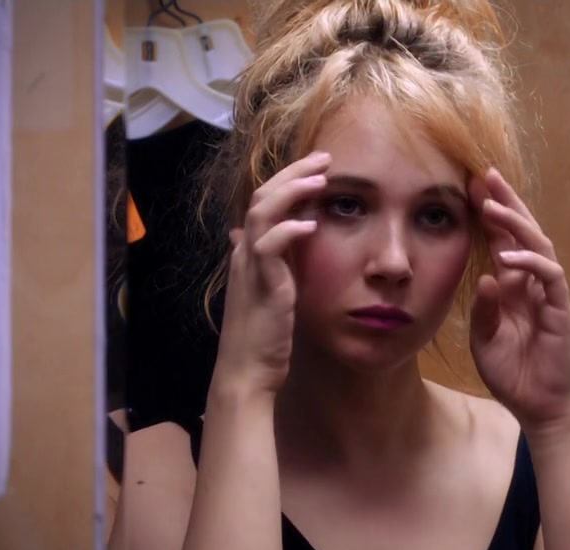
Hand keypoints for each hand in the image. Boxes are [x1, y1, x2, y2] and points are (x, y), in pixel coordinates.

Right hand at [213, 152, 330, 395]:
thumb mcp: (272, 292)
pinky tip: (310, 224)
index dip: (289, 180)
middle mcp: (245, 253)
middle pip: (262, 196)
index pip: (265, 202)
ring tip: (321, 179)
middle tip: (325, 158)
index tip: (320, 168)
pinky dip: (288, 231)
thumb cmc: (263, 337)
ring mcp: (250, 268)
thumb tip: (274, 236)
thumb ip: (275, 263)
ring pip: (262, 213)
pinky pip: (268, 248)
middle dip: (293, 173)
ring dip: (291, 192)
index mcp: (250, 253)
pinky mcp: (261, 286)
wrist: (247, 372)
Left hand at [468, 169, 569, 430]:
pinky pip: (551, 278)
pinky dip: (531, 263)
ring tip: (492, 206)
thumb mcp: (485, 340)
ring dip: (516, 225)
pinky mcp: (561, 311)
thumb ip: (484, 310)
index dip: (491, 214)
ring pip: (539, 248)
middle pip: (525, 233)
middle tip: (485, 175)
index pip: (504, 241)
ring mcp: (550, 296)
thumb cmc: (513, 374)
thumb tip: (485, 277)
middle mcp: (534, 285)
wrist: (539, 407)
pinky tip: (510, 255)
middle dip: (507, 203)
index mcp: (515, 287)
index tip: (470, 187)